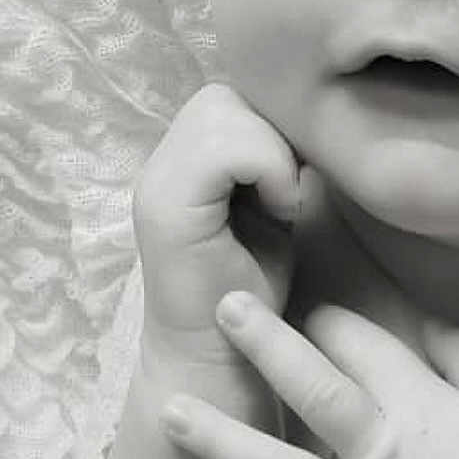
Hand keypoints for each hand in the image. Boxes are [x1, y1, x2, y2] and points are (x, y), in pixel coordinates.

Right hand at [133, 84, 301, 367]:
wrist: (219, 360)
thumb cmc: (250, 294)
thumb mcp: (270, 207)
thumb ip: (270, 157)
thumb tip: (302, 114)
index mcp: (180, 162)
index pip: (227, 98)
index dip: (269, 126)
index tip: (290, 180)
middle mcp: (157, 165)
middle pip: (222, 97)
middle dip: (269, 134)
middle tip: (285, 191)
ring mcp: (156, 184)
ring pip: (223, 113)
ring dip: (269, 153)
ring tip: (280, 203)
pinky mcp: (166, 209)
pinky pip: (226, 149)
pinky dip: (267, 169)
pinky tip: (279, 210)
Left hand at [162, 293, 458, 458]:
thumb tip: (429, 320)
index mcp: (421, 409)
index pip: (365, 348)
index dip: (331, 321)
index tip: (304, 308)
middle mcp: (380, 454)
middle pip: (312, 390)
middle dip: (265, 345)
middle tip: (221, 307)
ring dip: (220, 440)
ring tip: (170, 411)